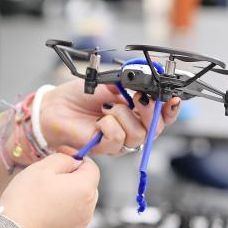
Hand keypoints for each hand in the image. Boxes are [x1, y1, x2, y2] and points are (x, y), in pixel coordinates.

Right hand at [0, 153, 99, 227]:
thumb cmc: (26, 199)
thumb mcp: (42, 168)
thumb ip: (63, 159)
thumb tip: (73, 161)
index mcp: (85, 189)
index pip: (92, 167)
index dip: (76, 157)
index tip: (61, 154)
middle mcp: (88, 208)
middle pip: (87, 185)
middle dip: (71, 176)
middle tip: (48, 174)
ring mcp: (80, 224)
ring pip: (79, 201)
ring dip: (66, 193)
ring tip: (43, 194)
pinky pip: (71, 216)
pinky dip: (62, 209)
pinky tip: (43, 209)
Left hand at [39, 79, 181, 154]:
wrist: (55, 106)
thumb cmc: (79, 95)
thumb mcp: (108, 82)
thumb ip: (129, 83)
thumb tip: (146, 80)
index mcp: (136, 111)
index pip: (163, 115)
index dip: (171, 108)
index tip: (172, 98)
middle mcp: (131, 127)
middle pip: (157, 128)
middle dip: (151, 111)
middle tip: (139, 98)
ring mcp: (119, 139)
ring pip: (139, 134)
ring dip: (124, 116)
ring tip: (108, 107)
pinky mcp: (105, 147)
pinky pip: (118, 139)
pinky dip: (110, 125)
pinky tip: (100, 119)